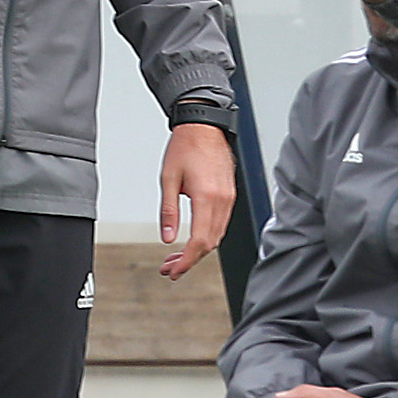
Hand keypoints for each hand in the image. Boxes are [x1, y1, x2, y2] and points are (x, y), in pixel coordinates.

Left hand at [158, 123, 235, 279]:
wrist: (204, 126)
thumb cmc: (185, 147)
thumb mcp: (168, 179)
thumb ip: (169, 211)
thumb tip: (168, 238)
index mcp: (206, 196)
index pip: (199, 241)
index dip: (186, 261)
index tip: (173, 271)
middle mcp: (222, 200)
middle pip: (210, 243)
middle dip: (189, 260)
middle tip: (169, 269)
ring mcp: (229, 198)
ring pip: (217, 235)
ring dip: (197, 250)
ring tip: (176, 257)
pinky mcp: (229, 195)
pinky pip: (221, 224)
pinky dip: (207, 237)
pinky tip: (192, 239)